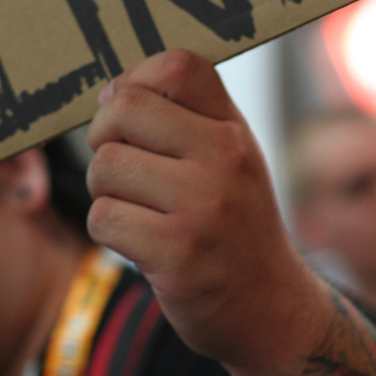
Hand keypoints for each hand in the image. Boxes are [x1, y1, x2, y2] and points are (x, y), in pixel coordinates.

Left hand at [86, 49, 326, 373]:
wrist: (271, 310)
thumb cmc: (235, 227)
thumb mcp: (231, 160)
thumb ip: (185, 117)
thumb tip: (111, 90)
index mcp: (233, 129)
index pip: (176, 65)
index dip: (134, 80)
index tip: (129, 118)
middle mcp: (225, 159)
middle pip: (122, 111)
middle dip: (104, 141)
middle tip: (123, 170)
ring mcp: (203, 206)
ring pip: (105, 167)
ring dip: (105, 192)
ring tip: (138, 211)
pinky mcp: (177, 254)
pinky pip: (103, 218)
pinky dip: (109, 231)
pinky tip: (140, 243)